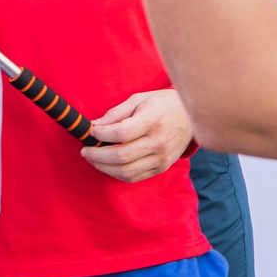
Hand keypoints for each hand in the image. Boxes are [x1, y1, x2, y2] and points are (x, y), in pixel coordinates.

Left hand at [81, 88, 195, 182]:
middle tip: (85, 150)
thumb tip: (94, 125)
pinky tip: (108, 165)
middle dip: (96, 155)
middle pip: (120, 156)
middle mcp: (158, 142)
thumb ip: (116, 113)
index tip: (92, 132)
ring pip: (125, 172)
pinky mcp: (161, 167)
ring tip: (93, 159)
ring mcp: (161, 158)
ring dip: (103, 167)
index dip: (101, 135)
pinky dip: (116, 173)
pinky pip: (134, 177)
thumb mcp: (139, 100)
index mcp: (153, 121)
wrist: (191, 117)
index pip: (121, 133)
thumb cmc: (162, 104)